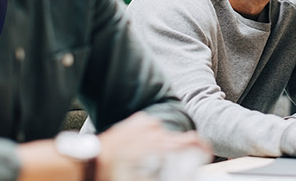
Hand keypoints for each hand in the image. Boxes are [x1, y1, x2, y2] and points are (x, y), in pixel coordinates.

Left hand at [96, 112, 210, 180]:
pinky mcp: (138, 120)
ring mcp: (147, 123)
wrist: (92, 161)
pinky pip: (152, 129)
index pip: (194, 141)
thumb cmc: (116, 173)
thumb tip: (181, 174)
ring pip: (164, 135)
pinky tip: (140, 149)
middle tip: (162, 165)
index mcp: (162, 145)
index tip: (203, 153)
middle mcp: (157, 130)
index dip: (202, 148)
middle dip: (174, 154)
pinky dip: (150, 138)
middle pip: (177, 141)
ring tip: (146, 158)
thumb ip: (166, 174)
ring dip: (160, 145)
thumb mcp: (145, 179)